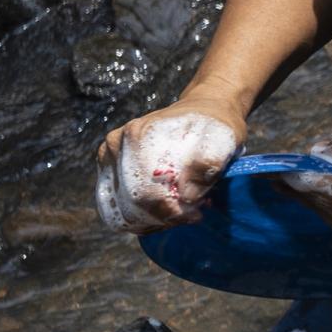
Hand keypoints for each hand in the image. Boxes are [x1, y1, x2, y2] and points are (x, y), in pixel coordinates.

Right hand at [96, 96, 245, 230]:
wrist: (203, 110)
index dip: (173, 212)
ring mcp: (109, 158)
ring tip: (181, 211)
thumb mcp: (222, 139)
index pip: (146, 192)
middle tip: (193, 213)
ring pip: (122, 212)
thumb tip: (187, 196)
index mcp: (138, 135)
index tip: (198, 213)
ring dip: (153, 221)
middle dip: (165, 217)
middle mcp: (117, 145)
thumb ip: (208, 164)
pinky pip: (117, 211)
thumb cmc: (214, 126)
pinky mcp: (109, 172)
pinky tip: (166, 215)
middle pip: (132, 203)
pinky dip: (142, 220)